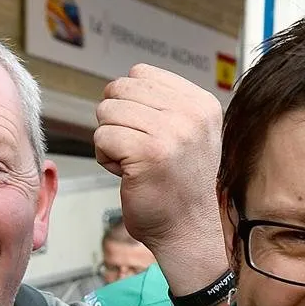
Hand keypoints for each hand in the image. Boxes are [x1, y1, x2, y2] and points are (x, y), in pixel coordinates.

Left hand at [93, 65, 226, 292]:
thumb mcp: (187, 133)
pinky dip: (106, 159)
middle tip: (141, 151)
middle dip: (119, 120)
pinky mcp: (148, 153)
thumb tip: (125, 83)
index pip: (141, 73)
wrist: (188, 232)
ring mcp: (172, 133)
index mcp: (202, 104)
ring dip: (111, 140)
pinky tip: (129, 174)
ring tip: (136, 163)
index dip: (133, 104)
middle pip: (120, 89)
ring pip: (107, 111)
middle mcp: (191, 114)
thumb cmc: (179, 187)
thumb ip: (164, 103)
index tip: (154, 136)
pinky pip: (102, 137)